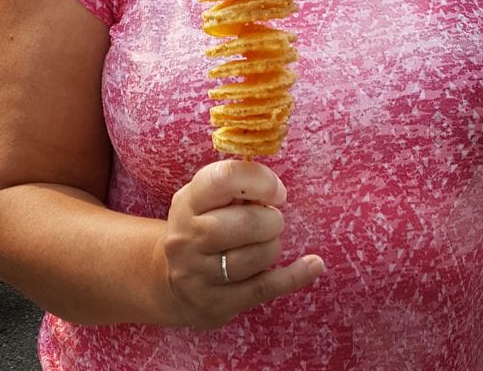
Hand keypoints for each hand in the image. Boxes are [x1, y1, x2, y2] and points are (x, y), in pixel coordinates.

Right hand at [159, 159, 324, 328]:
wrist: (169, 283)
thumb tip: (274, 187)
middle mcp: (188, 237)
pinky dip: (295, 275)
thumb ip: (234, 187)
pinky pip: (264, 288)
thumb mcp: (204, 200)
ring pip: (255, 257)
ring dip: (273, 246)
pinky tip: (314, 264)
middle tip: (272, 221)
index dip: (259, 180)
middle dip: (270, 220)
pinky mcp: (215, 304)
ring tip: (268, 242)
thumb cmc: (200, 228)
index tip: (276, 191)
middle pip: (243, 224)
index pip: (223, 179)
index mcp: (188, 202)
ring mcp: (199, 274)